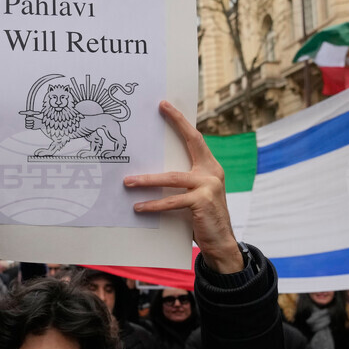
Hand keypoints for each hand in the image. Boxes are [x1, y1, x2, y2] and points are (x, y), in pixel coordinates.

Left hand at [124, 100, 242, 273]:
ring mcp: (209, 186)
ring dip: (147, 180)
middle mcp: (212, 172)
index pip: (194, 138)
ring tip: (128, 182)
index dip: (180, 121)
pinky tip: (139, 207)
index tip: (165, 105)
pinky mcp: (202, 201)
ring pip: (172, 177)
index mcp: (209, 167)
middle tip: (156, 111)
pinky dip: (154, 205)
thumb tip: (151, 173)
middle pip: (190, 143)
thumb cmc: (202, 218)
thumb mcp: (193, 195)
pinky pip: (172, 201)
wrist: (221, 243)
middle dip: (175, 124)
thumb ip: (180, 182)